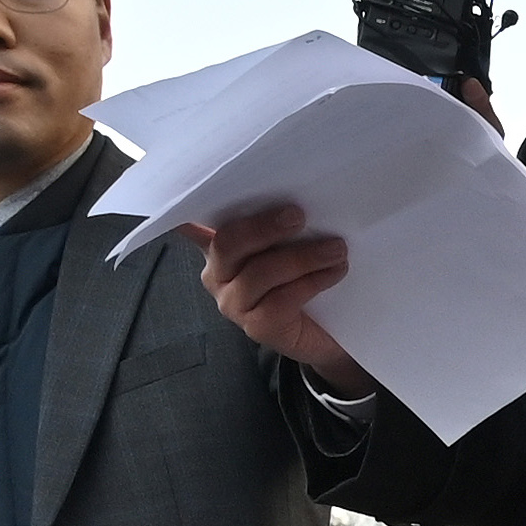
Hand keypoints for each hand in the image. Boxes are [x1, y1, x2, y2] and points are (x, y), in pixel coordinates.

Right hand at [192, 199, 371, 398]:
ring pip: (260, 273)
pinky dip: (312, 281)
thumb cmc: (302, 283)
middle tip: (299, 215)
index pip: (194, 225)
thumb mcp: (287, 247)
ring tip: (336, 248)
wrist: (325, 338)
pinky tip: (335, 271)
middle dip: (265, 227)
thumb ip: (277, 226)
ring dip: (302, 257)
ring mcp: (233, 304)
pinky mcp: (257, 327)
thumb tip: (289, 197)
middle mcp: (216, 276)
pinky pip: (282, 299)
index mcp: (217, 249)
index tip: (194, 187)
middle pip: (229, 244)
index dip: (189, 212)